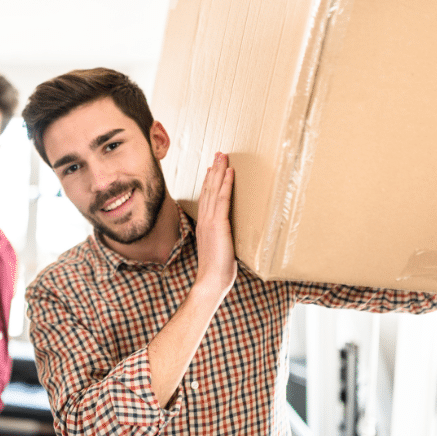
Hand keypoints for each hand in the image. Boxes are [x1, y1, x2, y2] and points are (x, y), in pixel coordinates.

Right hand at [194, 152, 236, 300]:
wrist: (211, 281)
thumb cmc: (217, 271)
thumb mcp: (220, 250)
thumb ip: (223, 239)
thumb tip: (233, 236)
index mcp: (204, 225)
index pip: (206, 198)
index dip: (209, 182)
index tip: (212, 168)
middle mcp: (205, 220)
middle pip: (208, 189)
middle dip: (214, 170)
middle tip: (218, 154)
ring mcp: (210, 221)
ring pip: (214, 191)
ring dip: (219, 172)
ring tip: (223, 156)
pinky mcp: (218, 225)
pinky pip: (222, 200)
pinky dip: (226, 185)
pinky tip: (230, 173)